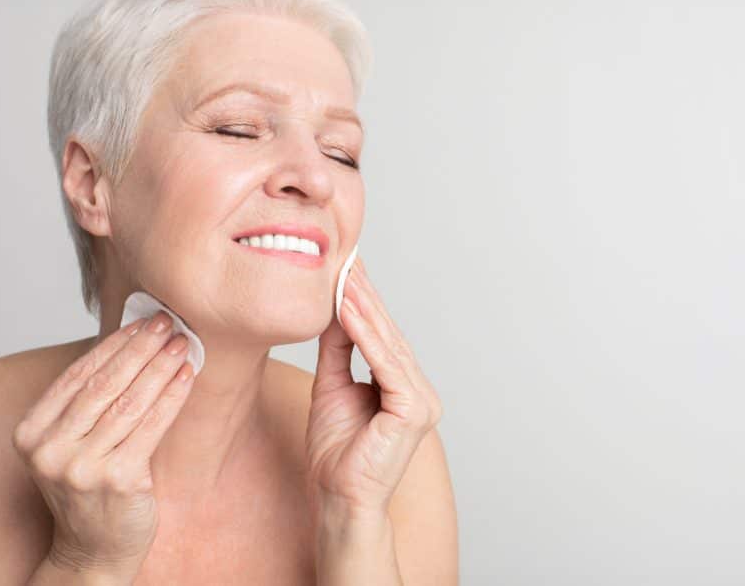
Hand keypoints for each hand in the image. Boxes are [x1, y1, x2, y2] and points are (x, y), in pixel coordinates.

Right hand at [11, 311, 194, 577]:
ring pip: (129, 402)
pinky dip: (171, 397)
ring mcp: (82, 468)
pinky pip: (151, 428)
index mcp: (31, 433)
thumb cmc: (87, 491)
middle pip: (103, 385)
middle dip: (140, 347)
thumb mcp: (69, 444)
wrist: (92, 553)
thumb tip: (129, 343)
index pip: (78, 376)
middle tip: (167, 322)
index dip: (113, 345)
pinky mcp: (117, 481)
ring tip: (182, 344)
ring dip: (159, 367)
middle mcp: (50, 450)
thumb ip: (85, 403)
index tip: (140, 321)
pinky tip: (186, 377)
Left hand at [305, 256, 442, 521]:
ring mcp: (422, 401)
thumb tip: (335, 310)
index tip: (347, 267)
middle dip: (364, 295)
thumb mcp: (331, 386)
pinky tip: (349, 309)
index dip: (364, 301)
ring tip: (344, 274)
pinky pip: (385, 364)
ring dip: (363, 307)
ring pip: (387, 344)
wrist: (339, 496)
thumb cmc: (336, 452)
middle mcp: (419, 390)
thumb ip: (338, 351)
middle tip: (347, 257)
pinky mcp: (413, 411)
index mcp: (403, 386)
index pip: (382, 335)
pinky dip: (365, 335)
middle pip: (387, 333)